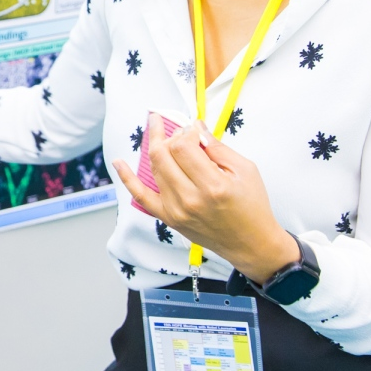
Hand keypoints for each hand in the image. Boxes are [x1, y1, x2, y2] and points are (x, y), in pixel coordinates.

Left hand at [112, 115, 298, 283]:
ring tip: (160, 135)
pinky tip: (118, 162)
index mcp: (213, 186)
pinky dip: (128, 179)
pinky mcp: (169, 218)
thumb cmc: (252, 206)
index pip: (182, 147)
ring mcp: (176, 211)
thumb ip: (217, 147)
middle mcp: (190, 200)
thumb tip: (195, 127)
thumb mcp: (245, 170)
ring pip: (154, 169)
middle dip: (167, 135)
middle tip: (173, 128)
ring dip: (156, 148)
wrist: (250, 243)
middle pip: (163, 155)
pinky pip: (141, 197)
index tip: (194, 131)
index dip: (185, 132)